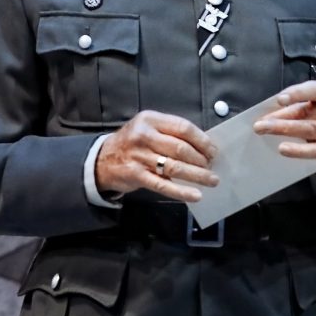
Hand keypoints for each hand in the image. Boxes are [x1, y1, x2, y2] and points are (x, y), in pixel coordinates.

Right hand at [95, 111, 218, 202]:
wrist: (102, 160)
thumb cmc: (133, 143)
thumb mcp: (148, 128)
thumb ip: (171, 133)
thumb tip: (204, 146)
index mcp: (150, 120)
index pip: (183, 128)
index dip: (202, 141)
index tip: (213, 151)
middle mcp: (143, 136)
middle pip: (181, 148)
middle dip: (201, 160)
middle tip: (212, 167)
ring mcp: (138, 156)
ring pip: (174, 167)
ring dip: (197, 175)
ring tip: (212, 180)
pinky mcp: (135, 175)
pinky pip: (163, 185)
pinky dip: (181, 191)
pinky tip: (196, 195)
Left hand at [252, 80, 315, 171]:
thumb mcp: (310, 110)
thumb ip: (292, 109)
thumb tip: (266, 117)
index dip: (298, 92)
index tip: (280, 99)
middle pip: (307, 112)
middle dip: (280, 118)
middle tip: (259, 124)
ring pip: (309, 129)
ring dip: (284, 130)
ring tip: (265, 132)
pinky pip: (315, 150)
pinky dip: (298, 150)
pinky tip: (283, 148)